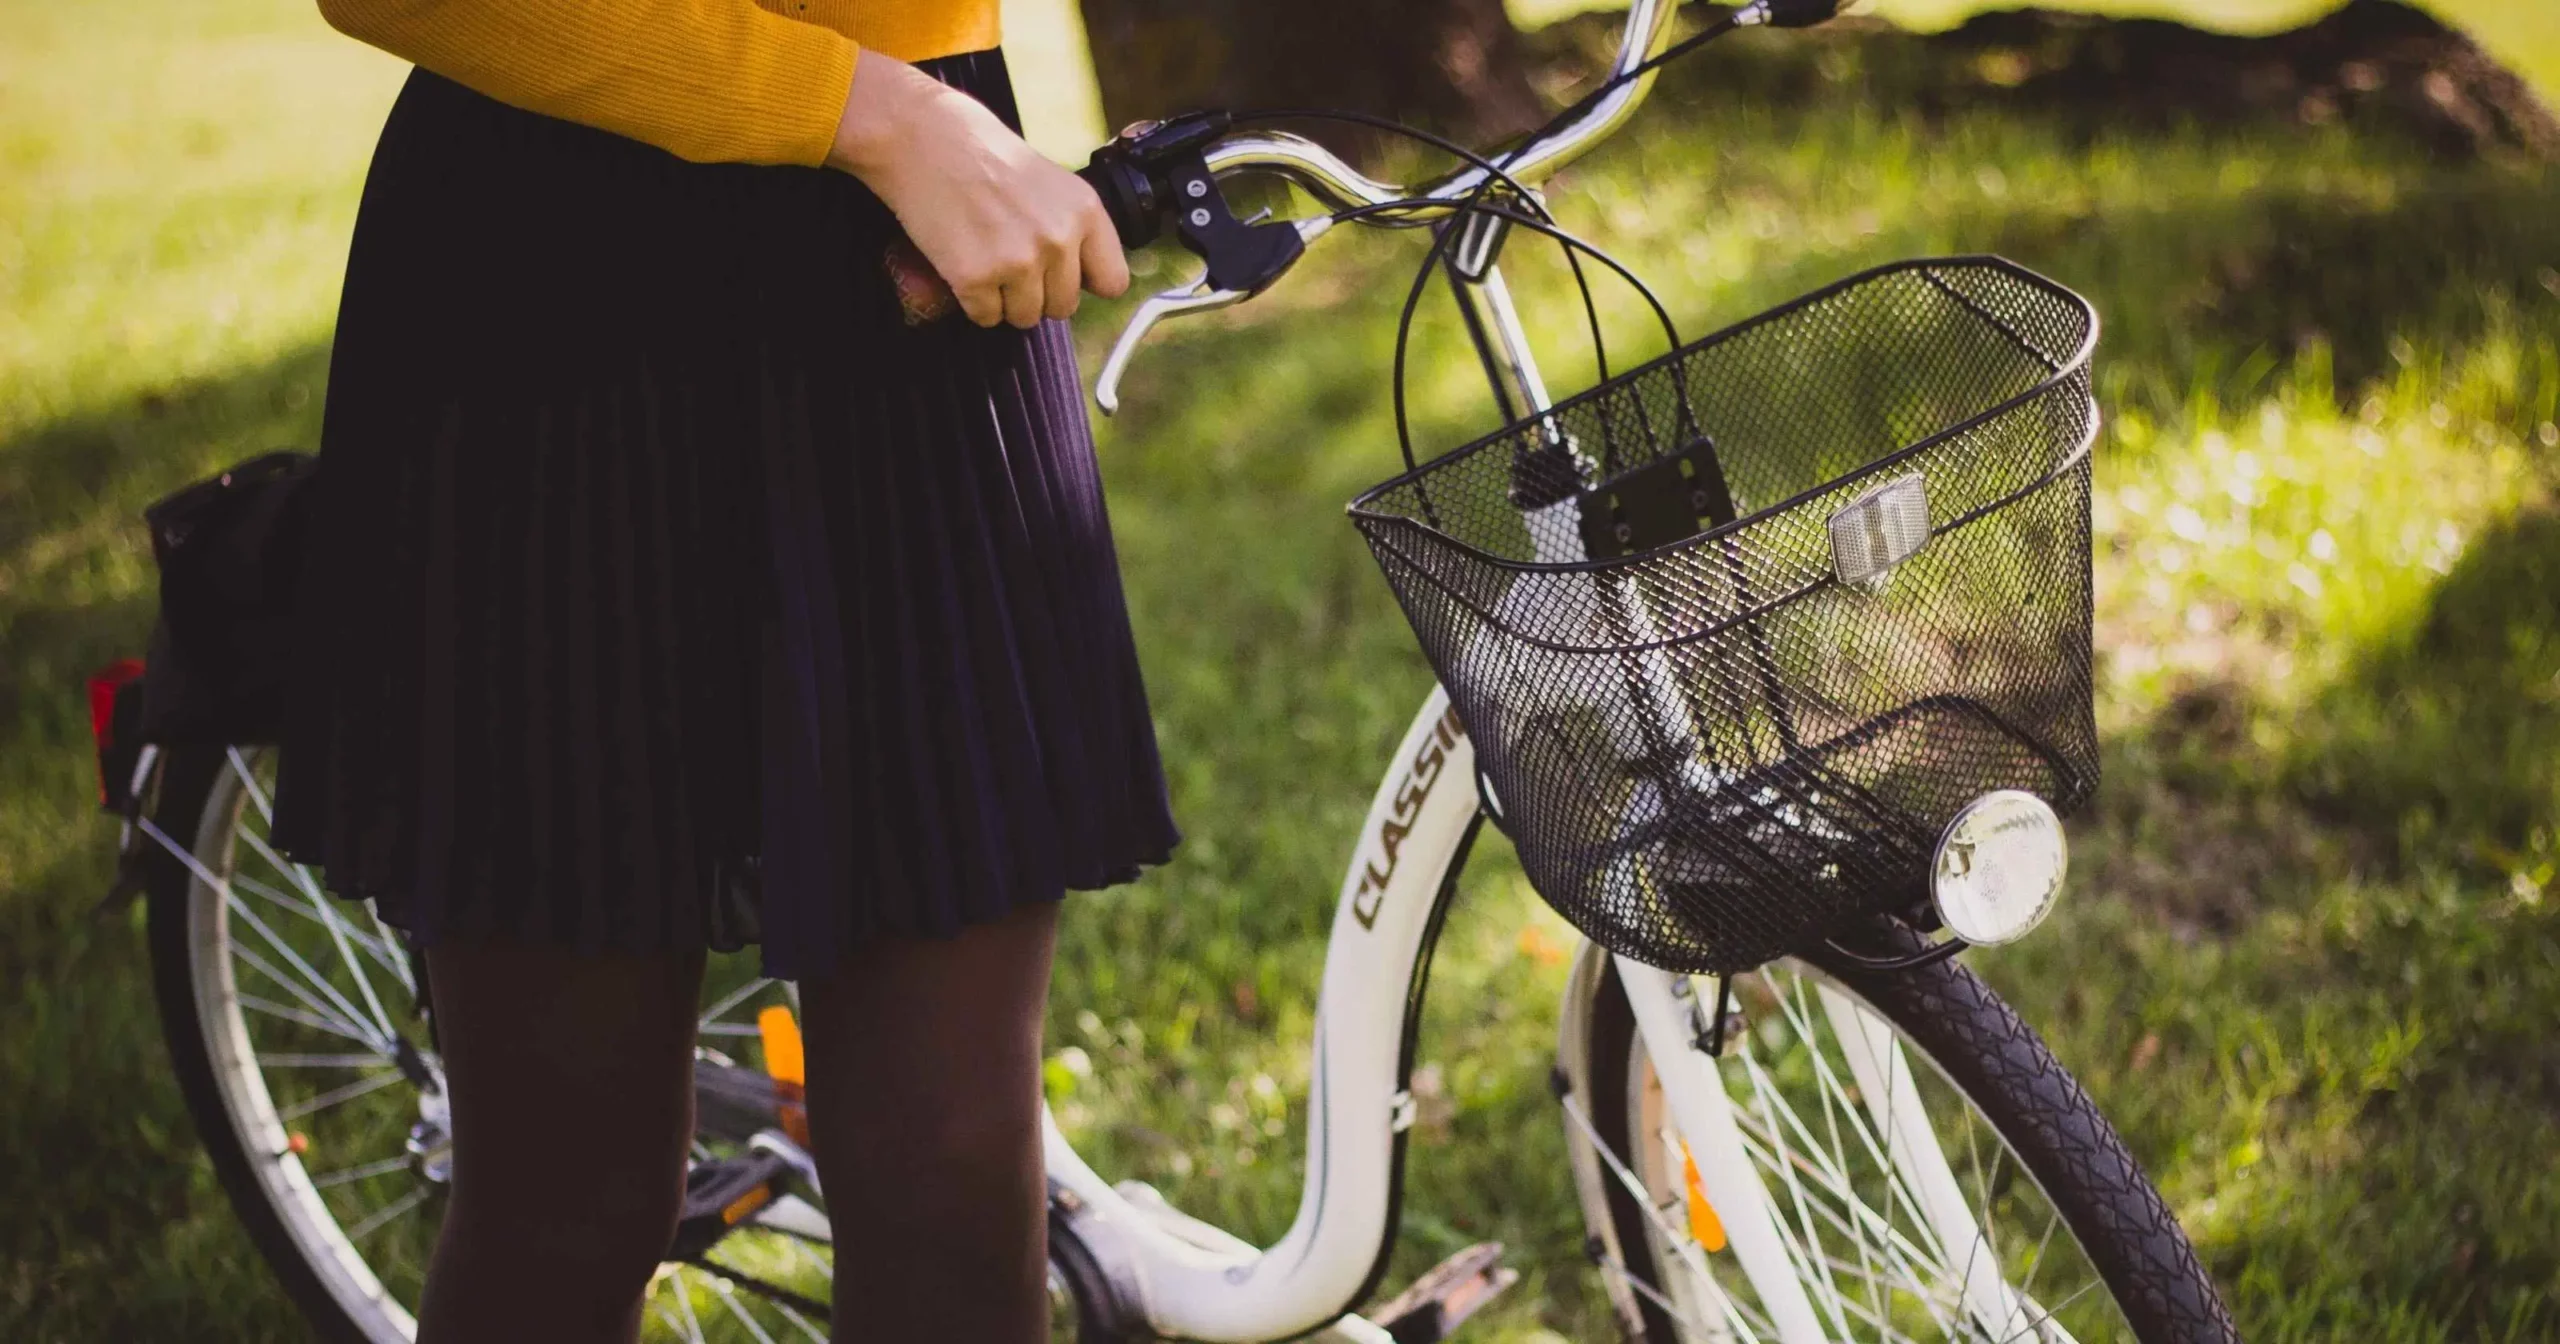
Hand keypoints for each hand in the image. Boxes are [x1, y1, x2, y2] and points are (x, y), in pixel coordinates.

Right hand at [827, 54, 1128, 328]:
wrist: (921, 136)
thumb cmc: (979, 154)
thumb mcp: (1048, 180)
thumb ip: (1071, 226)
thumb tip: (1084, 279)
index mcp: (1084, 210)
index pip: (1112, 282)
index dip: (1084, 283)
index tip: (1061, 274)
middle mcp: (1059, 238)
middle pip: (1063, 307)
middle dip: (1036, 292)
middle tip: (1007, 259)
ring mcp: (1018, 261)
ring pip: (1025, 318)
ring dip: (1003, 299)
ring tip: (983, 257)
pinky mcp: (976, 278)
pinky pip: (985, 317)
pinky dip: (971, 300)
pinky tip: (960, 263)